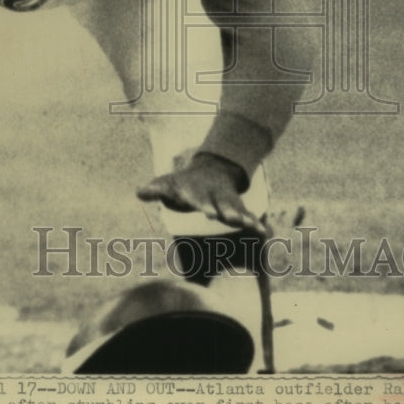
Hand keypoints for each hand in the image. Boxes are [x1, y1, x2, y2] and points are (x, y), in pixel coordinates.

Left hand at [137, 152, 268, 237]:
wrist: (210, 171)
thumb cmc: (183, 184)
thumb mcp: (167, 184)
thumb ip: (155, 189)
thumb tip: (139, 192)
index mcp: (195, 190)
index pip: (196, 197)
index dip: (200, 203)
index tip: (207, 212)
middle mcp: (213, 196)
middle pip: (219, 203)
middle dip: (222, 210)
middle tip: (225, 217)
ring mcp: (226, 202)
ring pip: (236, 209)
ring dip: (242, 217)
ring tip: (251, 225)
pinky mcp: (237, 209)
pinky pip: (249, 217)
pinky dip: (256, 224)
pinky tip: (264, 233)